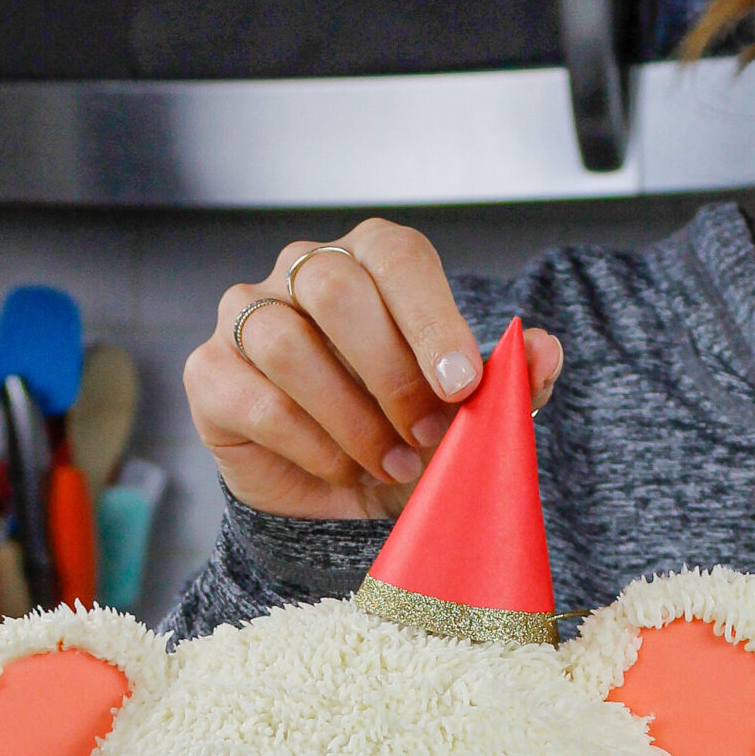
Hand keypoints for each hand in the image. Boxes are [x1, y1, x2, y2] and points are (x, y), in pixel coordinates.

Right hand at [186, 221, 562, 519]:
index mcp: (371, 260)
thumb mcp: (472, 415)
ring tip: (391, 461)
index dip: (432, 319)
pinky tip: (342, 467)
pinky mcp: (211, 372)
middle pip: (334, 289)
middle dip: (391, 373)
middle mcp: (302, 272)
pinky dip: (311, 445)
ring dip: (352, 417)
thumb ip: (514, 381)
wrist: (346, 498)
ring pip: (287, 344)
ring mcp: (246, 316)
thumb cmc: (409, 432)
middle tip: (428, 434)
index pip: (397, 257)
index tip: (464, 385)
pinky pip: (256, 400)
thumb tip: (544, 349)